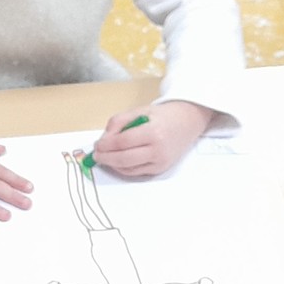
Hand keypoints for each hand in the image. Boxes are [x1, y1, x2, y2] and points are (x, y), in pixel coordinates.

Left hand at [90, 101, 214, 177]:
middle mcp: (158, 150)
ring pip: (129, 169)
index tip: (97, 145)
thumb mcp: (139, 111)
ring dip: (113, 164)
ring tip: (104, 157)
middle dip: (106, 158)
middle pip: (124, 159)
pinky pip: (136, 172)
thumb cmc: (162, 115)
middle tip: (95, 155)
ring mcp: (160, 162)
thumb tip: (103, 140)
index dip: (106, 145)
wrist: (187, 122)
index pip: (123, 142)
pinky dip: (123, 168)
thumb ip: (119, 122)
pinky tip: (117, 161)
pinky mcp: (160, 169)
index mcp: (153, 132)